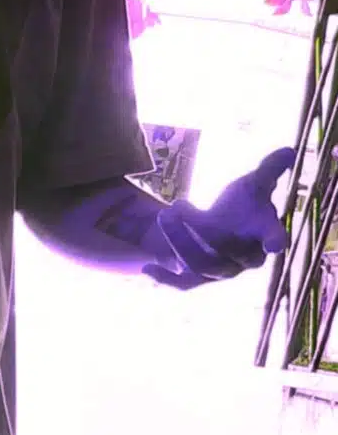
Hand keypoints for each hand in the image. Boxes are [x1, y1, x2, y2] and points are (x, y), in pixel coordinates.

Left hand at [142, 147, 294, 290]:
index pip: (273, 237)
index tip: (275, 244)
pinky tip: (146, 271)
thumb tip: (289, 150)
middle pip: (223, 254)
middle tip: (174, 207)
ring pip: (200, 266)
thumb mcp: (255, 183)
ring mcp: (223, 269)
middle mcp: (245, 258)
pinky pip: (184, 284)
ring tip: (163, 214)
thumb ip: (269, 169)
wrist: (231, 228)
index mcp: (264, 234)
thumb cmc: (245, 205)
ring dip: (178, 242)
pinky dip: (166, 280)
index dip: (275, 240)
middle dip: (195, 232)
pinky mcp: (201, 276)